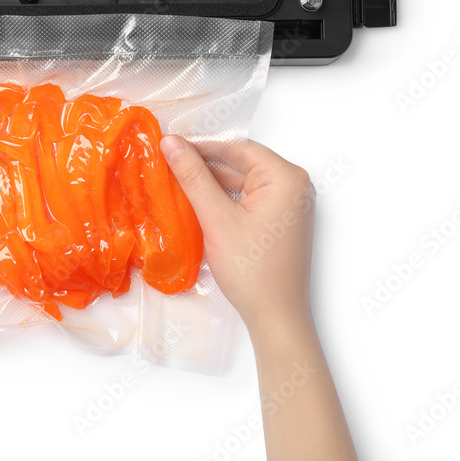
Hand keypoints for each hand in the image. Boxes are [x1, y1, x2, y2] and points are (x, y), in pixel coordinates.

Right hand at [160, 136, 315, 339]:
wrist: (275, 318)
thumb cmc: (252, 269)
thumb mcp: (217, 218)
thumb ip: (193, 176)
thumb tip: (170, 142)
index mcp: (286, 178)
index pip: (237, 148)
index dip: (201, 145)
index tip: (169, 146)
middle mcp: (293, 187)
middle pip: (240, 164)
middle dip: (204, 166)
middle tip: (166, 165)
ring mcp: (287, 206)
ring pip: (241, 183)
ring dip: (210, 184)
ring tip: (175, 183)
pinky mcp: (278, 222)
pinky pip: (246, 200)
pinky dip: (223, 200)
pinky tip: (196, 204)